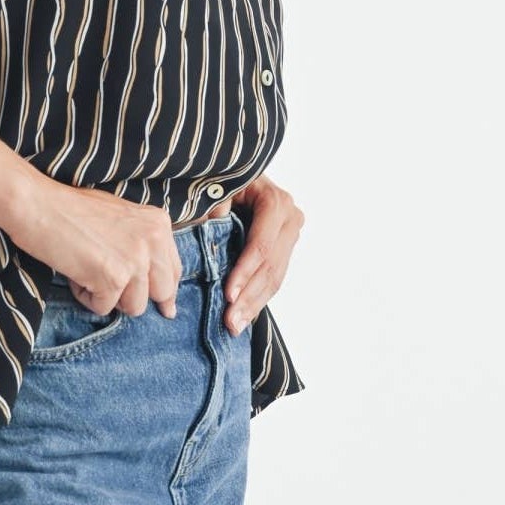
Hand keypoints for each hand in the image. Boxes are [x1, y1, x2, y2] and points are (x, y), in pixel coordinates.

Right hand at [9, 177, 182, 318]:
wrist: (38, 205)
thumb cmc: (71, 210)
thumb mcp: (121, 218)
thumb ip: (141, 243)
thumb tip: (151, 280)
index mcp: (158, 224)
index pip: (174, 269)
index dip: (167, 293)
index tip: (166, 309)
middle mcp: (152, 241)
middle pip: (160, 293)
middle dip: (135, 297)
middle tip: (109, 287)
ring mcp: (134, 260)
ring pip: (133, 306)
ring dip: (107, 296)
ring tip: (87, 270)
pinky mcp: (113, 278)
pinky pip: (103, 307)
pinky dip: (85, 297)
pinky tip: (74, 273)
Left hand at [224, 177, 304, 335]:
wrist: (239, 177)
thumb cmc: (223, 180)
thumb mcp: (216, 186)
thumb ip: (214, 204)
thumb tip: (213, 221)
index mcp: (275, 202)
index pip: (262, 245)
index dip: (245, 271)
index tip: (228, 294)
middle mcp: (290, 218)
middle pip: (271, 266)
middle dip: (249, 297)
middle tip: (230, 321)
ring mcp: (290, 235)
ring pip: (275, 277)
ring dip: (253, 305)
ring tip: (234, 326)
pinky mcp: (284, 249)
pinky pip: (274, 278)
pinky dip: (257, 299)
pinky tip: (244, 317)